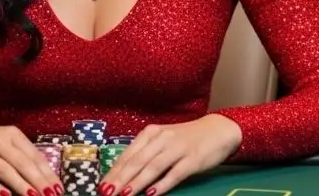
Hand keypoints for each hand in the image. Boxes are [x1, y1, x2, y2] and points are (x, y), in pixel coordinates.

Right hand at [0, 116, 62, 195]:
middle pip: (23, 163)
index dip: (47, 173)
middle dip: (39, 181)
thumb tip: (43, 176)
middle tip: (52, 195)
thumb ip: (20, 155)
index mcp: (11, 134)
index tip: (59, 188)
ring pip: (6, 170)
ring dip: (22, 186)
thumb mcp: (3, 140)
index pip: (34, 155)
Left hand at [99, 115, 241, 195]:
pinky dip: (162, 183)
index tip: (101, 185)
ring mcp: (177, 148)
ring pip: (153, 166)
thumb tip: (123, 173)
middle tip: (107, 192)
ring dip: (137, 182)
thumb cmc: (185, 138)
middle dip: (120, 179)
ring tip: (124, 194)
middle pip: (137, 161)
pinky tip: (152, 193)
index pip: (128, 154)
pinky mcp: (192, 159)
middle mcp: (162, 138)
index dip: (114, 171)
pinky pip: (175, 173)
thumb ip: (145, 153)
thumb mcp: (162, 140)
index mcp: (151, 133)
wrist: (217, 130)